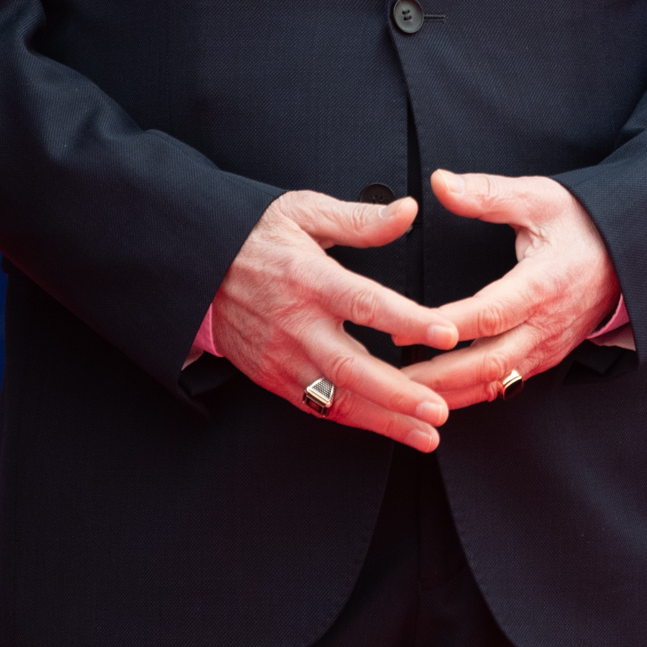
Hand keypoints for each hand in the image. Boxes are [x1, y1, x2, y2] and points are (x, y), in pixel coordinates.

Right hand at [207, 190, 460, 452]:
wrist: (198, 268)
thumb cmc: (257, 237)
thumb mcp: (304, 212)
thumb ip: (360, 219)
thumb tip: (408, 211)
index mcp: (309, 279)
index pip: (365, 303)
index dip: (408, 321)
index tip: (448, 333)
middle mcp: (295, 325)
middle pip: (351, 367)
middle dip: (398, 395)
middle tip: (440, 410)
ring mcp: (282, 357)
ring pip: (336, 398)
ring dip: (384, 420)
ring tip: (426, 434)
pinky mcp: (273, 377)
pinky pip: (317, 406)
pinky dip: (354, 420)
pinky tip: (389, 428)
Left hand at [399, 170, 622, 412]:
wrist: (630, 254)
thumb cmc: (583, 223)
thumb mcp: (539, 198)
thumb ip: (487, 193)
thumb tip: (440, 182)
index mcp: (543, 284)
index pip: (488, 314)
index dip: (443, 325)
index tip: (401, 329)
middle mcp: (547, 324)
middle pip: (489, 363)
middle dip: (438, 376)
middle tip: (391, 378)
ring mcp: (548, 346)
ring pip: (497, 383)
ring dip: (450, 394)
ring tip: (405, 397)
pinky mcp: (546, 357)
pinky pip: (507, 385)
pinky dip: (471, 395)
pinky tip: (439, 396)